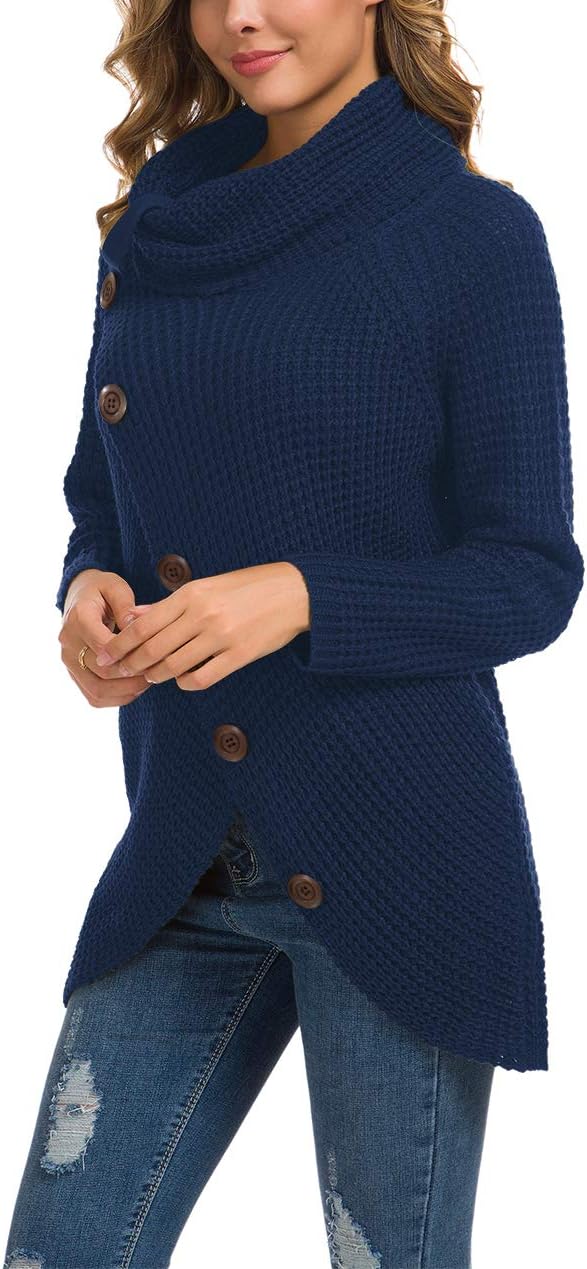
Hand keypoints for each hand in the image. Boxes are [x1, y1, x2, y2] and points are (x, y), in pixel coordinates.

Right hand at [58, 569, 153, 706]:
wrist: (79, 598)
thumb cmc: (102, 591)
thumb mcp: (115, 587)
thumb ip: (125, 605)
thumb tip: (134, 626)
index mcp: (79, 618)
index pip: (105, 646)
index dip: (131, 654)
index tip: (155, 653)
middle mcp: (69, 643)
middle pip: (103, 672)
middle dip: (134, 674)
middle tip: (158, 670)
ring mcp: (69, 661)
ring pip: (97, 691)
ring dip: (127, 691)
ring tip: (149, 681)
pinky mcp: (74, 675)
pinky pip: (94, 697)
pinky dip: (117, 698)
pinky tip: (136, 689)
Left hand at [92, 562, 310, 690]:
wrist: (293, 593)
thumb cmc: (247, 587)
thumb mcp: (206, 586)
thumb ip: (168, 604)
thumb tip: (134, 616)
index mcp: (192, 595)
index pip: (143, 624)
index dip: (120, 643)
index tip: (106, 655)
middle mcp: (203, 616)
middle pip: (154, 648)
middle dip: (131, 664)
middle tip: (120, 671)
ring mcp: (222, 637)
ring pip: (175, 666)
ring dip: (157, 675)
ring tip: (151, 676)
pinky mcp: (240, 656)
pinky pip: (203, 678)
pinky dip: (186, 683)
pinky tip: (182, 681)